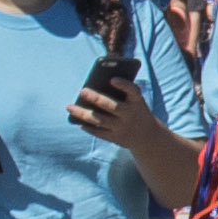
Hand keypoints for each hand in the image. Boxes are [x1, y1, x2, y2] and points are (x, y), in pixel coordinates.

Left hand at [64, 71, 180, 169]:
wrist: (148, 137)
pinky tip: (77, 120)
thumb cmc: (135, 110)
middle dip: (96, 98)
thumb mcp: (134, 101)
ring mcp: (123, 128)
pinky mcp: (116, 139)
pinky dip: (87, 126)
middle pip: (112, 106)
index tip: (112, 79)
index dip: (123, 85)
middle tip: (82, 91)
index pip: (133, 91)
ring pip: (100, 120)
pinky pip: (98, 132)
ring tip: (69, 107)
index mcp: (137, 102)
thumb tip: (93, 86)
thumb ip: (120, 93)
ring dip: (83, 113)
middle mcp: (130, 115)